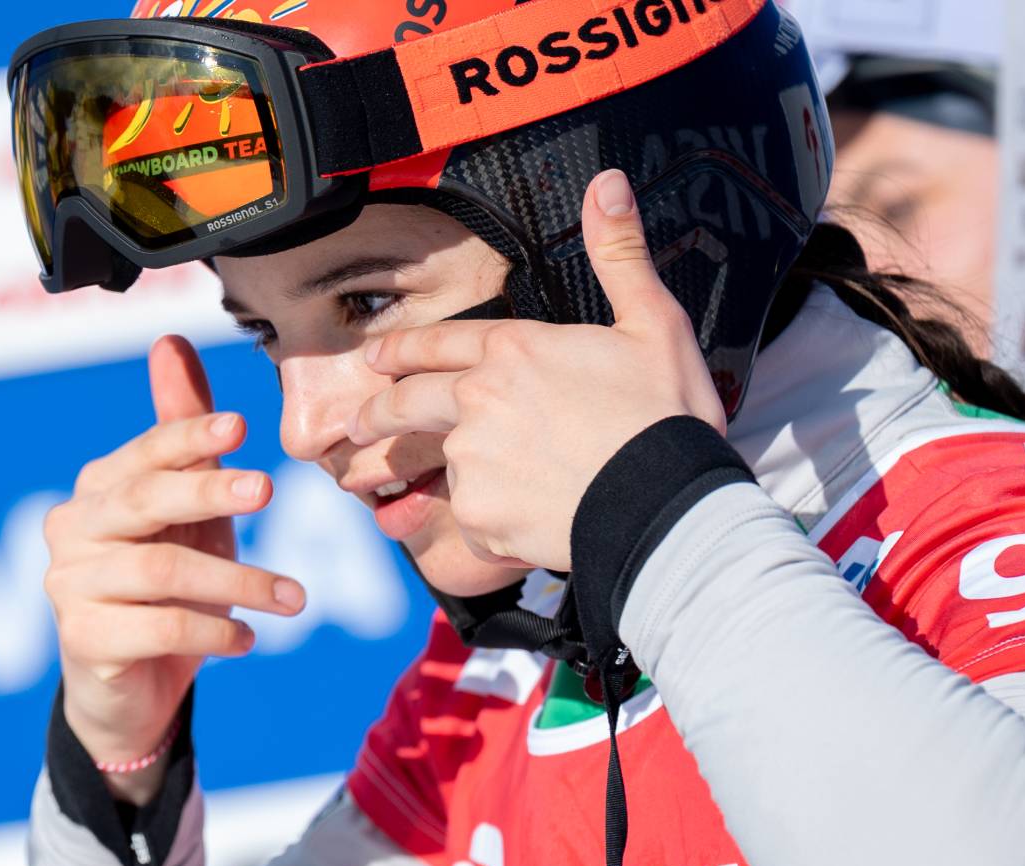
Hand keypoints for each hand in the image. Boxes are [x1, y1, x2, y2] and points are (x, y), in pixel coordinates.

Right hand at [42, 335, 304, 803]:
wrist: (131, 688)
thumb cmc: (165, 582)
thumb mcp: (187, 509)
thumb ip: (181, 433)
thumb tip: (170, 341)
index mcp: (98, 488)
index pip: (145, 452)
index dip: (188, 434)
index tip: (241, 426)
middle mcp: (71, 529)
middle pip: (144, 501)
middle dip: (208, 490)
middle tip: (268, 490)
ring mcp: (68, 586)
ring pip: (159, 570)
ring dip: (237, 581)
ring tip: (294, 599)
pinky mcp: (82, 642)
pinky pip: (157, 628)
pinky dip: (213, 630)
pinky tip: (249, 639)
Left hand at [348, 169, 726, 569]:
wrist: (668, 505)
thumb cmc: (667, 416)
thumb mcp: (654, 323)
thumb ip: (619, 253)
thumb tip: (608, 181)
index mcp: (515, 349)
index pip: (438, 341)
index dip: (402, 350)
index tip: (374, 361)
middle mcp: (478, 399)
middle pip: (408, 402)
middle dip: (376, 414)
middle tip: (356, 427)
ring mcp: (472, 459)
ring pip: (443, 465)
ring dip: (441, 476)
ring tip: (438, 492)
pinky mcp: (478, 514)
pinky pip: (469, 520)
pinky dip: (485, 524)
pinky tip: (513, 525)